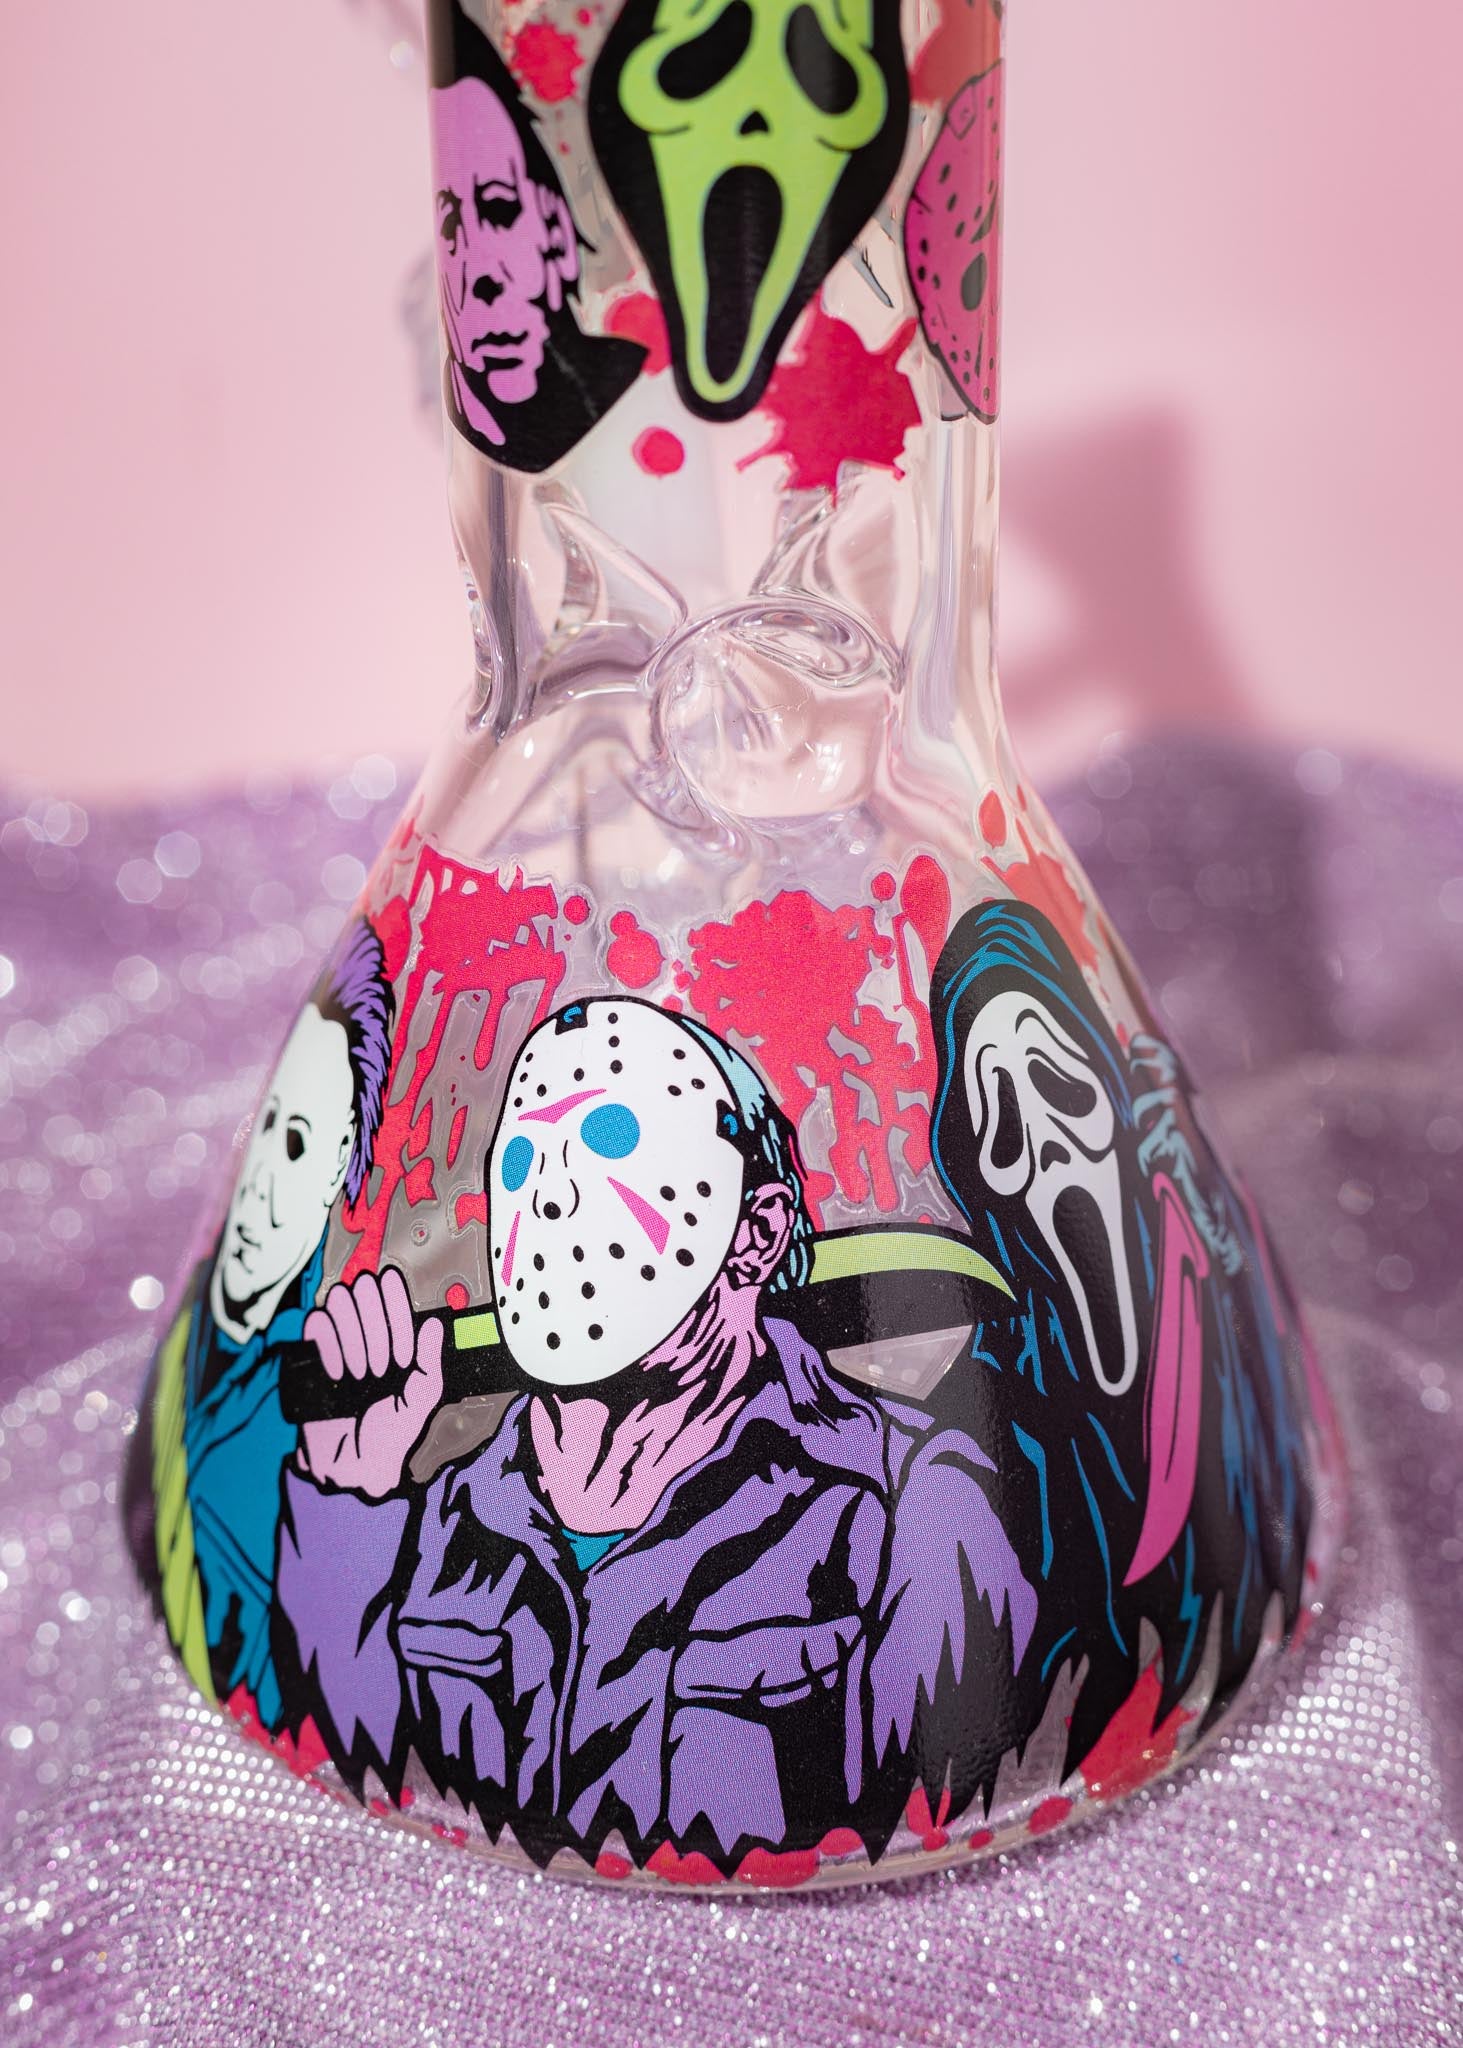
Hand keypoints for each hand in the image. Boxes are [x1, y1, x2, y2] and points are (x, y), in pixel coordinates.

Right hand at [297, 1267, 442, 1498]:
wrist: (356, 1467)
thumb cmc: (392, 1436)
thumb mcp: (421, 1400)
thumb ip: (430, 1362)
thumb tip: (434, 1324)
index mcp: (393, 1348)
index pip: (393, 1307)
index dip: (393, 1295)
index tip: (392, 1281)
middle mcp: (365, 1341)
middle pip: (364, 1298)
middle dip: (375, 1319)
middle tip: (383, 1361)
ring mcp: (336, 1348)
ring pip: (338, 1306)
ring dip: (353, 1334)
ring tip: (363, 1373)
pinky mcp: (310, 1360)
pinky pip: (313, 1328)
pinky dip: (326, 1343)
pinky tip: (338, 1372)